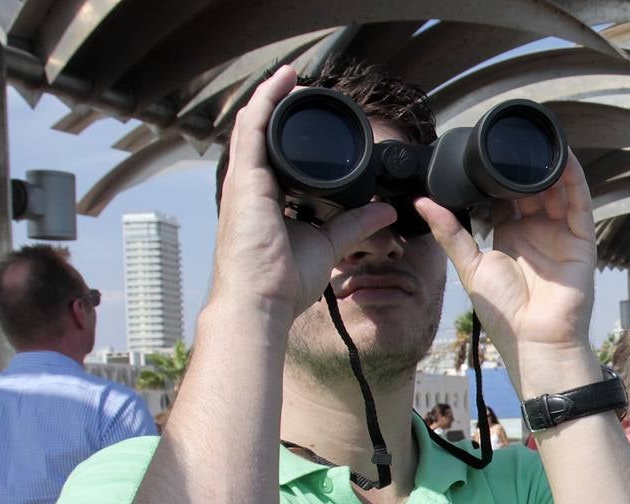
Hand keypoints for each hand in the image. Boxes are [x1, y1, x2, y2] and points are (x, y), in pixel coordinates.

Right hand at [211, 66, 396, 322]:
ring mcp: (243, 181)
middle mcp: (249, 186)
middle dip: (279, 108)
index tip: (312, 119)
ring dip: (272, 97)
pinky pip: (253, 129)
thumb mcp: (327, 244)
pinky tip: (282, 81)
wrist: (261, 302)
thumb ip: (356, 224)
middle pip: (261, 135)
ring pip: (253, 124)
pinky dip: (266, 101)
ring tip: (292, 76)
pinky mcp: (244, 180)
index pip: (273, 155)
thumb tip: (387, 211)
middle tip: (302, 88)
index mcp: (264, 200)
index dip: (287, 134)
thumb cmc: (282, 281)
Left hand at [418, 150, 598, 388]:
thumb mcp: (470, 266)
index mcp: (510, 236)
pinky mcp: (581, 240)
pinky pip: (580, 203)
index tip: (481, 154)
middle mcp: (537, 231)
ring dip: (546, 167)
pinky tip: (561, 157)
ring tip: (533, 143)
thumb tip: (422, 203)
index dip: (496, 175)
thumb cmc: (504, 313)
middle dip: (520, 167)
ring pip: (556, 190)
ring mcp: (560, 234)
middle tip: (506, 143)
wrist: (536, 340)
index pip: (505, 196)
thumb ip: (450, 232)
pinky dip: (573, 178)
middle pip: (531, 188)